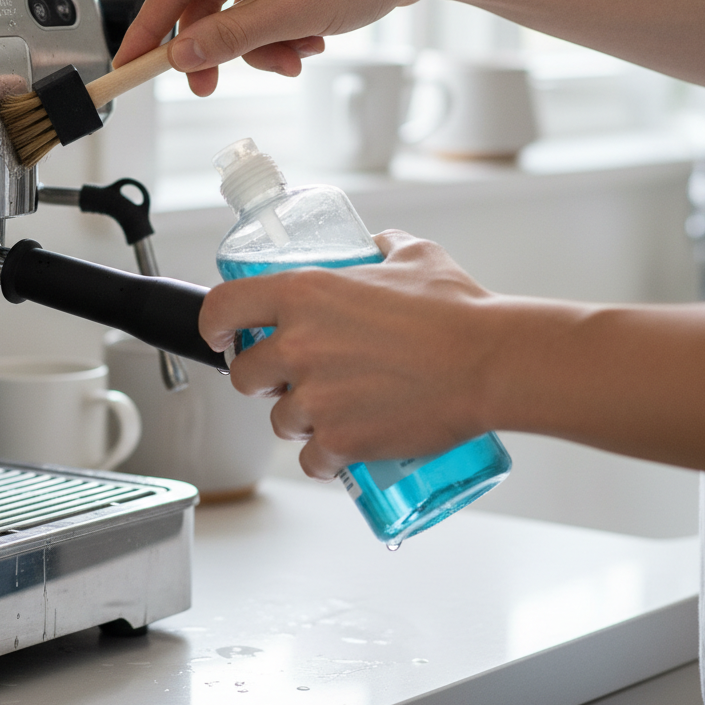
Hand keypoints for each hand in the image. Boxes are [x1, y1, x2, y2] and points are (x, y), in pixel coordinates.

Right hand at [113, 0, 436, 94]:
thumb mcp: (294, 14)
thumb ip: (232, 38)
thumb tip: (181, 55)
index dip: (149, 30)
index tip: (128, 66)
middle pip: (204, 0)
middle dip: (220, 48)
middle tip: (210, 88)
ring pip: (236, 10)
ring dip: (259, 44)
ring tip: (297, 58)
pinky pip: (262, 3)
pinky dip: (278, 31)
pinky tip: (309, 40)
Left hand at [199, 231, 502, 479]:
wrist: (491, 363)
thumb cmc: (457, 310)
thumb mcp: (413, 256)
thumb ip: (383, 246)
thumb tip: (375, 244)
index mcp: (304, 293)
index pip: (222, 307)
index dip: (214, 326)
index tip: (221, 336)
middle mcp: (298, 345)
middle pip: (243, 375)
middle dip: (263, 380)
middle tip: (295, 377)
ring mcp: (316, 398)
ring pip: (279, 421)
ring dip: (299, 420)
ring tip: (337, 409)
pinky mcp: (339, 441)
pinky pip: (311, 460)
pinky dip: (325, 459)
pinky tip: (346, 448)